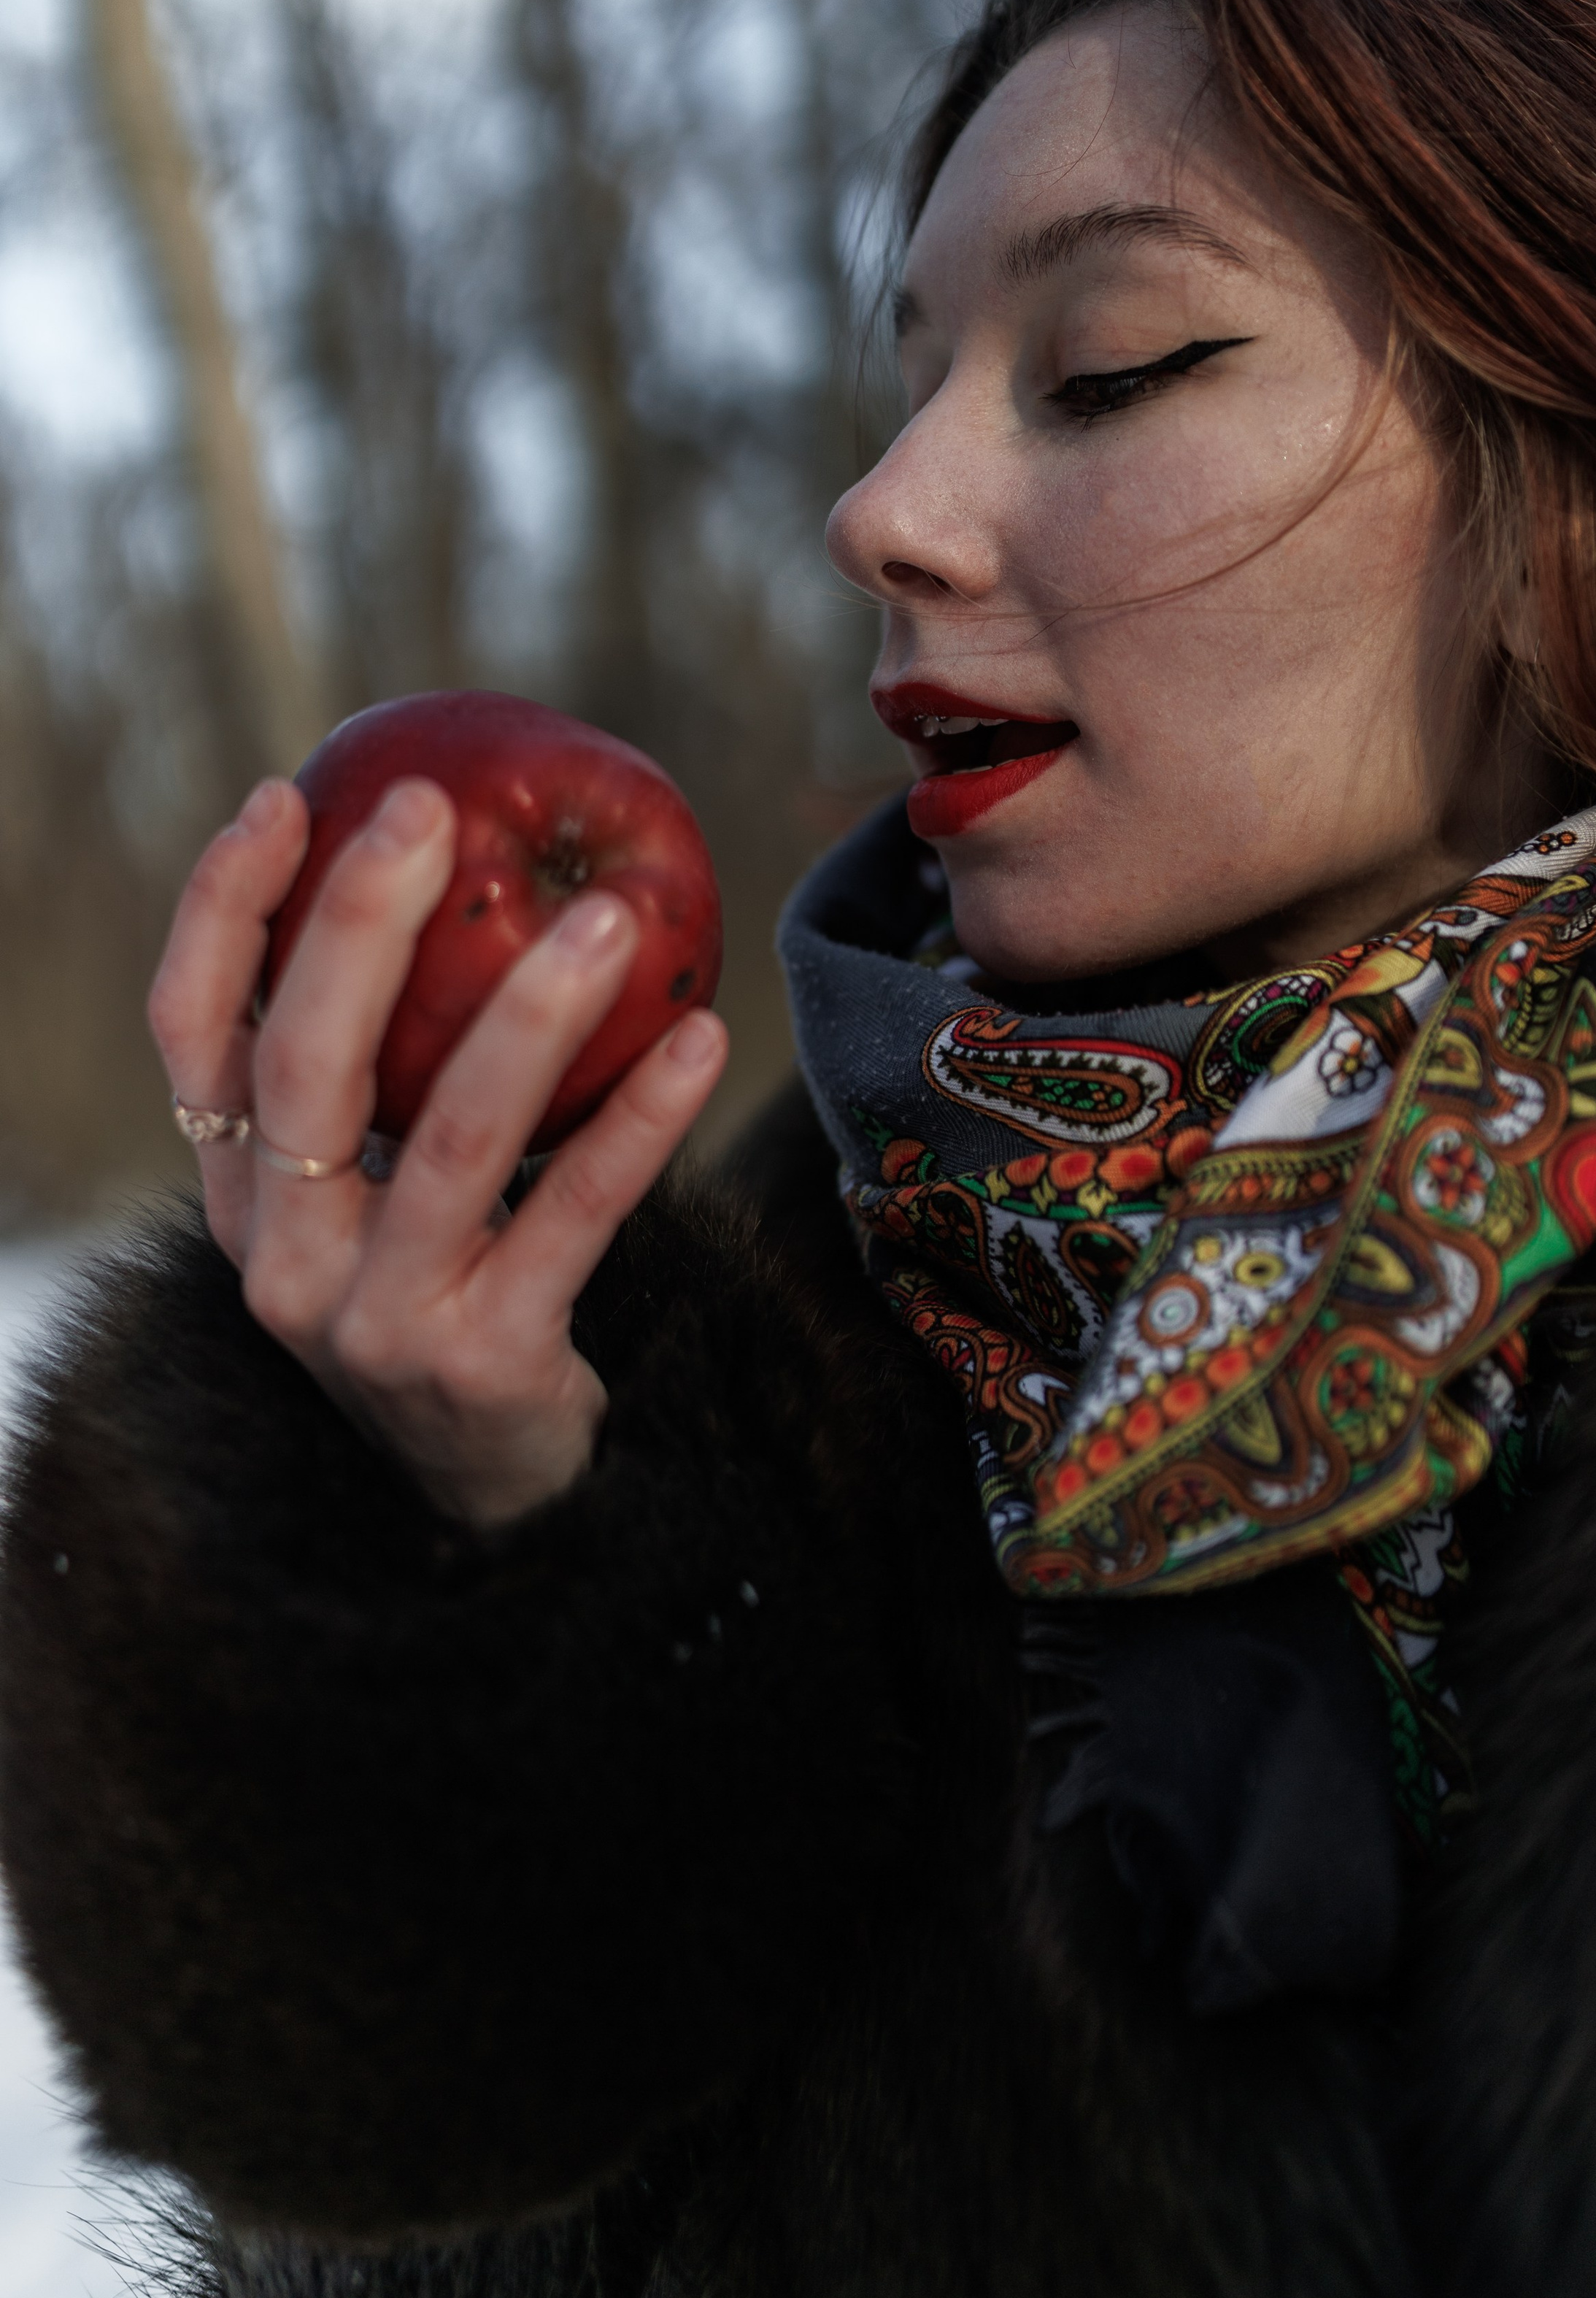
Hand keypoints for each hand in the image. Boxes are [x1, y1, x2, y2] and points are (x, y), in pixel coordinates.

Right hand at [148, 774, 728, 1526]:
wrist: (496, 1500)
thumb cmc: (447, 1303)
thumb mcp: (373, 1205)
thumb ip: (378, 1085)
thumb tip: (456, 880)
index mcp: (243, 1204)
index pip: (193, 1037)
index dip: (225, 913)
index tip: (286, 796)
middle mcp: (284, 1263)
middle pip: (304, 1066)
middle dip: (358, 924)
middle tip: (431, 813)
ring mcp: (378, 1321)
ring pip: (450, 1137)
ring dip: (532, 1013)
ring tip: (608, 921)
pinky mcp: (485, 1362)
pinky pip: (576, 1214)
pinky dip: (641, 1120)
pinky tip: (702, 1038)